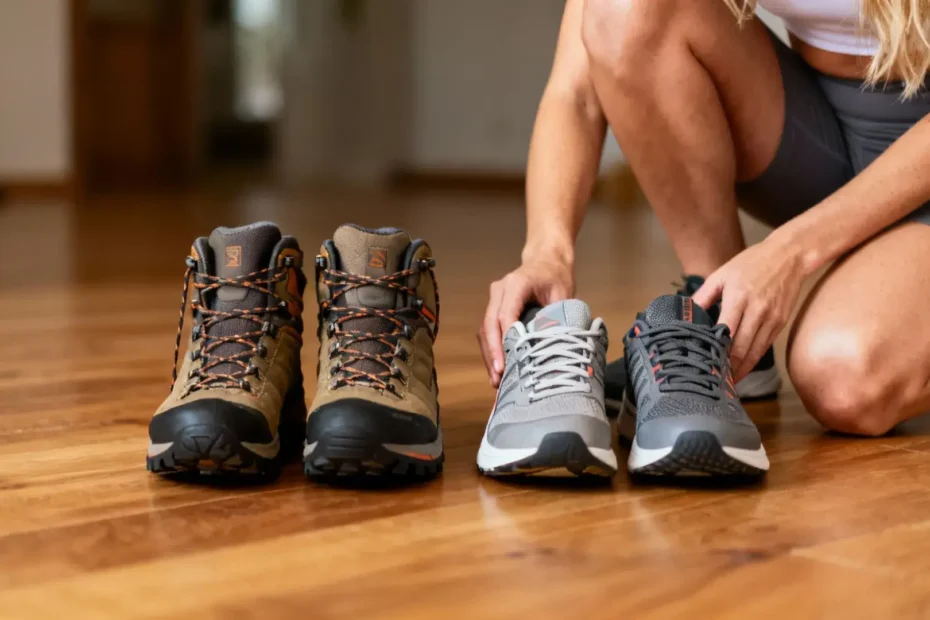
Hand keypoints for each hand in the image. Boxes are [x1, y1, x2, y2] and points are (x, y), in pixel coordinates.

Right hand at [478, 256, 573, 385]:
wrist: (546, 260)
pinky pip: (488, 331)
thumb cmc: (557, 277)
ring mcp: (494, 298)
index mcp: (516, 283)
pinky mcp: (493, 308)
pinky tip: (497, 371)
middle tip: (499, 377)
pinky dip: (492, 351)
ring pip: (485, 330)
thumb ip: (555, 319)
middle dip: (493, 353)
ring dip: (489, 356)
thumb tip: (550, 349)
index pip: (505, 314)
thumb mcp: (563, 296)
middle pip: (490, 324)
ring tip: (496, 381)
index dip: (505, 340)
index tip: (507, 363)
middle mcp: (499, 290)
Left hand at [691, 238, 805, 381]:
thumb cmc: (751, 263)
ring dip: (742, 369)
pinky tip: (743, 368)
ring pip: (756, 352)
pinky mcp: (780, 323)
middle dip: (729, 368)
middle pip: (742, 348)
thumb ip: (703, 295)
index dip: (716, 352)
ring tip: (727, 382)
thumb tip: (686, 312)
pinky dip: (753, 360)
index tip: (705, 365)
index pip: (726, 332)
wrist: (789, 256)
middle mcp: (757, 310)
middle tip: (714, 381)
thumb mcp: (722, 274)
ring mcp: (771, 318)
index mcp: (738, 298)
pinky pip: (765, 347)